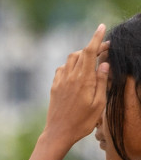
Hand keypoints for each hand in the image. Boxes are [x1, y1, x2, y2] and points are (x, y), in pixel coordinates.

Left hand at [43, 23, 108, 148]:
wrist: (58, 133)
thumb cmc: (82, 121)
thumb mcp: (99, 103)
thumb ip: (101, 81)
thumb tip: (105, 63)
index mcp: (82, 80)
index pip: (89, 52)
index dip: (95, 38)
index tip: (101, 27)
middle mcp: (69, 77)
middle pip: (80, 53)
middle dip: (92, 47)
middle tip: (105, 49)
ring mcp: (60, 81)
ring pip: (70, 59)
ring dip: (81, 55)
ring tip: (93, 60)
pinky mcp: (54, 86)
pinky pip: (62, 69)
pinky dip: (71, 65)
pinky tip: (77, 71)